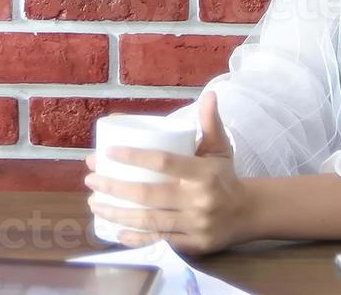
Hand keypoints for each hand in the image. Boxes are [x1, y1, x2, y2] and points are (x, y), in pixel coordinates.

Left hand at [85, 92, 249, 256]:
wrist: (249, 213)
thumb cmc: (224, 176)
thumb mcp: (220, 148)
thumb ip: (210, 123)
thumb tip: (209, 94)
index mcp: (203, 173)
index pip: (164, 162)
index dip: (133, 157)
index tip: (107, 153)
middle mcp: (200, 200)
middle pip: (149, 195)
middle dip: (114, 188)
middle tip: (91, 180)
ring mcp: (196, 225)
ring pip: (149, 221)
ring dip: (117, 214)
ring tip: (95, 203)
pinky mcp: (194, 245)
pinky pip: (159, 241)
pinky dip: (136, 238)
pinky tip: (115, 231)